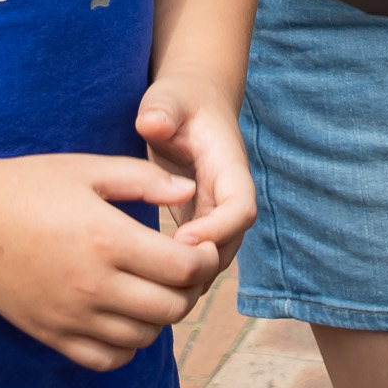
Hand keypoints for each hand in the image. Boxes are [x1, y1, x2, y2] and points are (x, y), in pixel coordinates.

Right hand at [0, 152, 216, 371]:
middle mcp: (94, 285)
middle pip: (172, 308)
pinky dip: (129, 344)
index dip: (205, 259)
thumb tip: (190, 189)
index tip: (199, 245)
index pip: (184, 268)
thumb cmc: (30, 186)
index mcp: (108, 239)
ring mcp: (72, 316)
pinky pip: (109, 359)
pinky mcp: (53, 335)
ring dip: (161, 316)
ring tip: (154, 289)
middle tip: (183, 269)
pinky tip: (125, 316)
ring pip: (145, 337)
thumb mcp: (89, 170)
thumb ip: (144, 179)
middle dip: (189, 289)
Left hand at [134, 67, 252, 298]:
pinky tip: (146, 286)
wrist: (191, 105)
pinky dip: (179, 277)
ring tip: (149, 290)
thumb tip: (152, 124)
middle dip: (201, 266)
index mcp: (230, 168)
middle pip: (231, 243)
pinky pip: (198, 258)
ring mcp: (218, 213)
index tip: (181, 239)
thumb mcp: (169, 98)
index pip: (241, 208)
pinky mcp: (201, 223)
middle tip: (158, 279)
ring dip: (189, 278)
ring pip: (215, 258)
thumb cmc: (179, 100)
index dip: (217, 229)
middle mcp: (231, 196)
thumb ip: (162, 109)